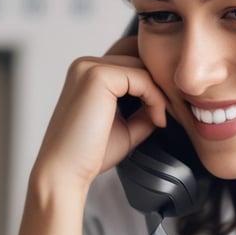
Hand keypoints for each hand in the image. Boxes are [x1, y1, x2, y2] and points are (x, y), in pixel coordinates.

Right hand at [31, 35, 166, 194]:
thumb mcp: (127, 126)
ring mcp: (89, 67)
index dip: (154, 86)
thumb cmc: (91, 154)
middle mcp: (86, 65)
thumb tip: (169, 101)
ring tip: (160, 121)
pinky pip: (141, 78)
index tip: (163, 115)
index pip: (133, 64)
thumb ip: (145, 109)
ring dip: (160, 94)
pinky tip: (157, 121)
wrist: (65, 173)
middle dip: (160, 87)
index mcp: (89, 74)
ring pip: (142, 68)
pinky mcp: (97, 76)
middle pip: (140, 61)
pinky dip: (156, 99)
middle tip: (170, 115)